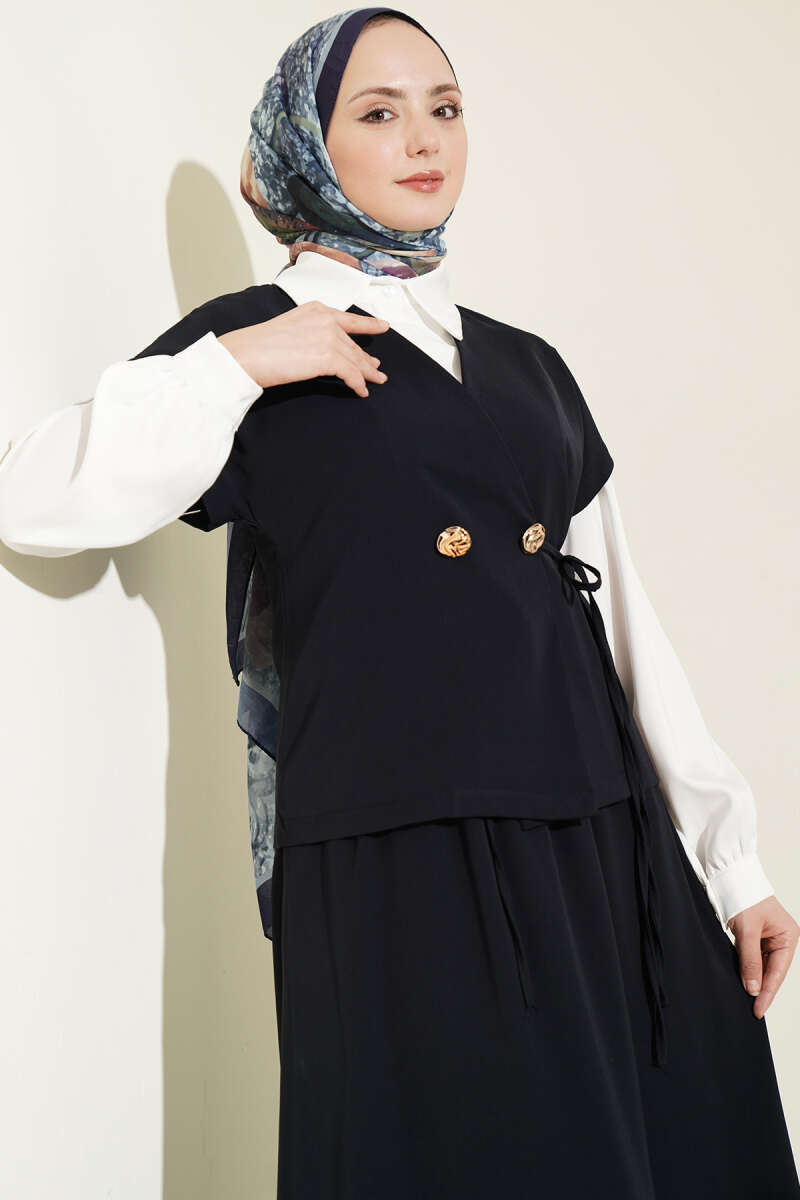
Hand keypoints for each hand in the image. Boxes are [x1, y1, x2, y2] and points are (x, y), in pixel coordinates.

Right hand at [217, 300, 389, 397]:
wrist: (247, 354)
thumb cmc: (259, 346)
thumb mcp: (290, 329)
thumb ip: (310, 334)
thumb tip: (322, 351)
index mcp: (316, 309)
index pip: (348, 319)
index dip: (368, 324)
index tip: (383, 326)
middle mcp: (326, 319)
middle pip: (352, 344)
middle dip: (365, 358)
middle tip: (376, 368)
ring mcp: (329, 337)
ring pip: (355, 359)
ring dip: (367, 373)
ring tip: (376, 382)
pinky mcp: (329, 357)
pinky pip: (351, 374)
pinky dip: (358, 384)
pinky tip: (361, 392)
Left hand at [727, 895, 799, 1017]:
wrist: (728, 875)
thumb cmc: (743, 894)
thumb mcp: (747, 930)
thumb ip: (750, 960)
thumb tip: (753, 988)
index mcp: (788, 936)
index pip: (777, 972)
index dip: (767, 993)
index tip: (758, 1010)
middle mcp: (781, 938)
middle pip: (772, 971)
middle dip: (761, 989)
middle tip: (752, 1010)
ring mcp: (768, 938)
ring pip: (761, 966)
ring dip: (753, 981)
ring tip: (746, 1000)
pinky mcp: (754, 936)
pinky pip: (752, 958)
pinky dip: (747, 970)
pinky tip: (742, 981)